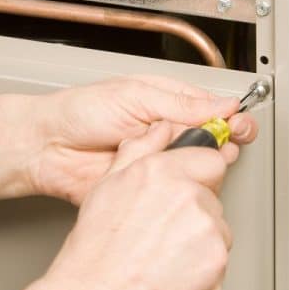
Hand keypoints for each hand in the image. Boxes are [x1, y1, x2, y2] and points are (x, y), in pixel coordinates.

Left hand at [25, 76, 257, 204]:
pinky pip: (174, 191)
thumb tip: (222, 104)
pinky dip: (182, 189)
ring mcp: (159, 161)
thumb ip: (181, 104)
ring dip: (205, 165)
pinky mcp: (148, 187)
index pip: (212, 109)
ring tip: (202, 159)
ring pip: (197, 168)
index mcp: (167, 104)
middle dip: (225, 142)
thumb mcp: (136, 97)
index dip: (231, 118)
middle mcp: (167, 133)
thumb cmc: (81, 113)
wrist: (47, 148)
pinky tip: (183, 180)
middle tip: (228, 143)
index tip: (240, 125)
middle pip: (211, 140)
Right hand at [42, 120, 233, 289]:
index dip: (198, 176)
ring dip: (199, 240)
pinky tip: (172, 272)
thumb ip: (140, 150)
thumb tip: (160, 130)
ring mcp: (208, 228)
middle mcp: (189, 195)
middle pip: (213, 196)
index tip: (187, 190)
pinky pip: (219, 258)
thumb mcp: (107, 186)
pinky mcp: (218, 260)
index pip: (209, 159)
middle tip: (162, 233)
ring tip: (163, 256)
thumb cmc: (95, 252)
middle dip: (195, 211)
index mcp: (162, 172)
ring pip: (218, 228)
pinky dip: (203, 267)